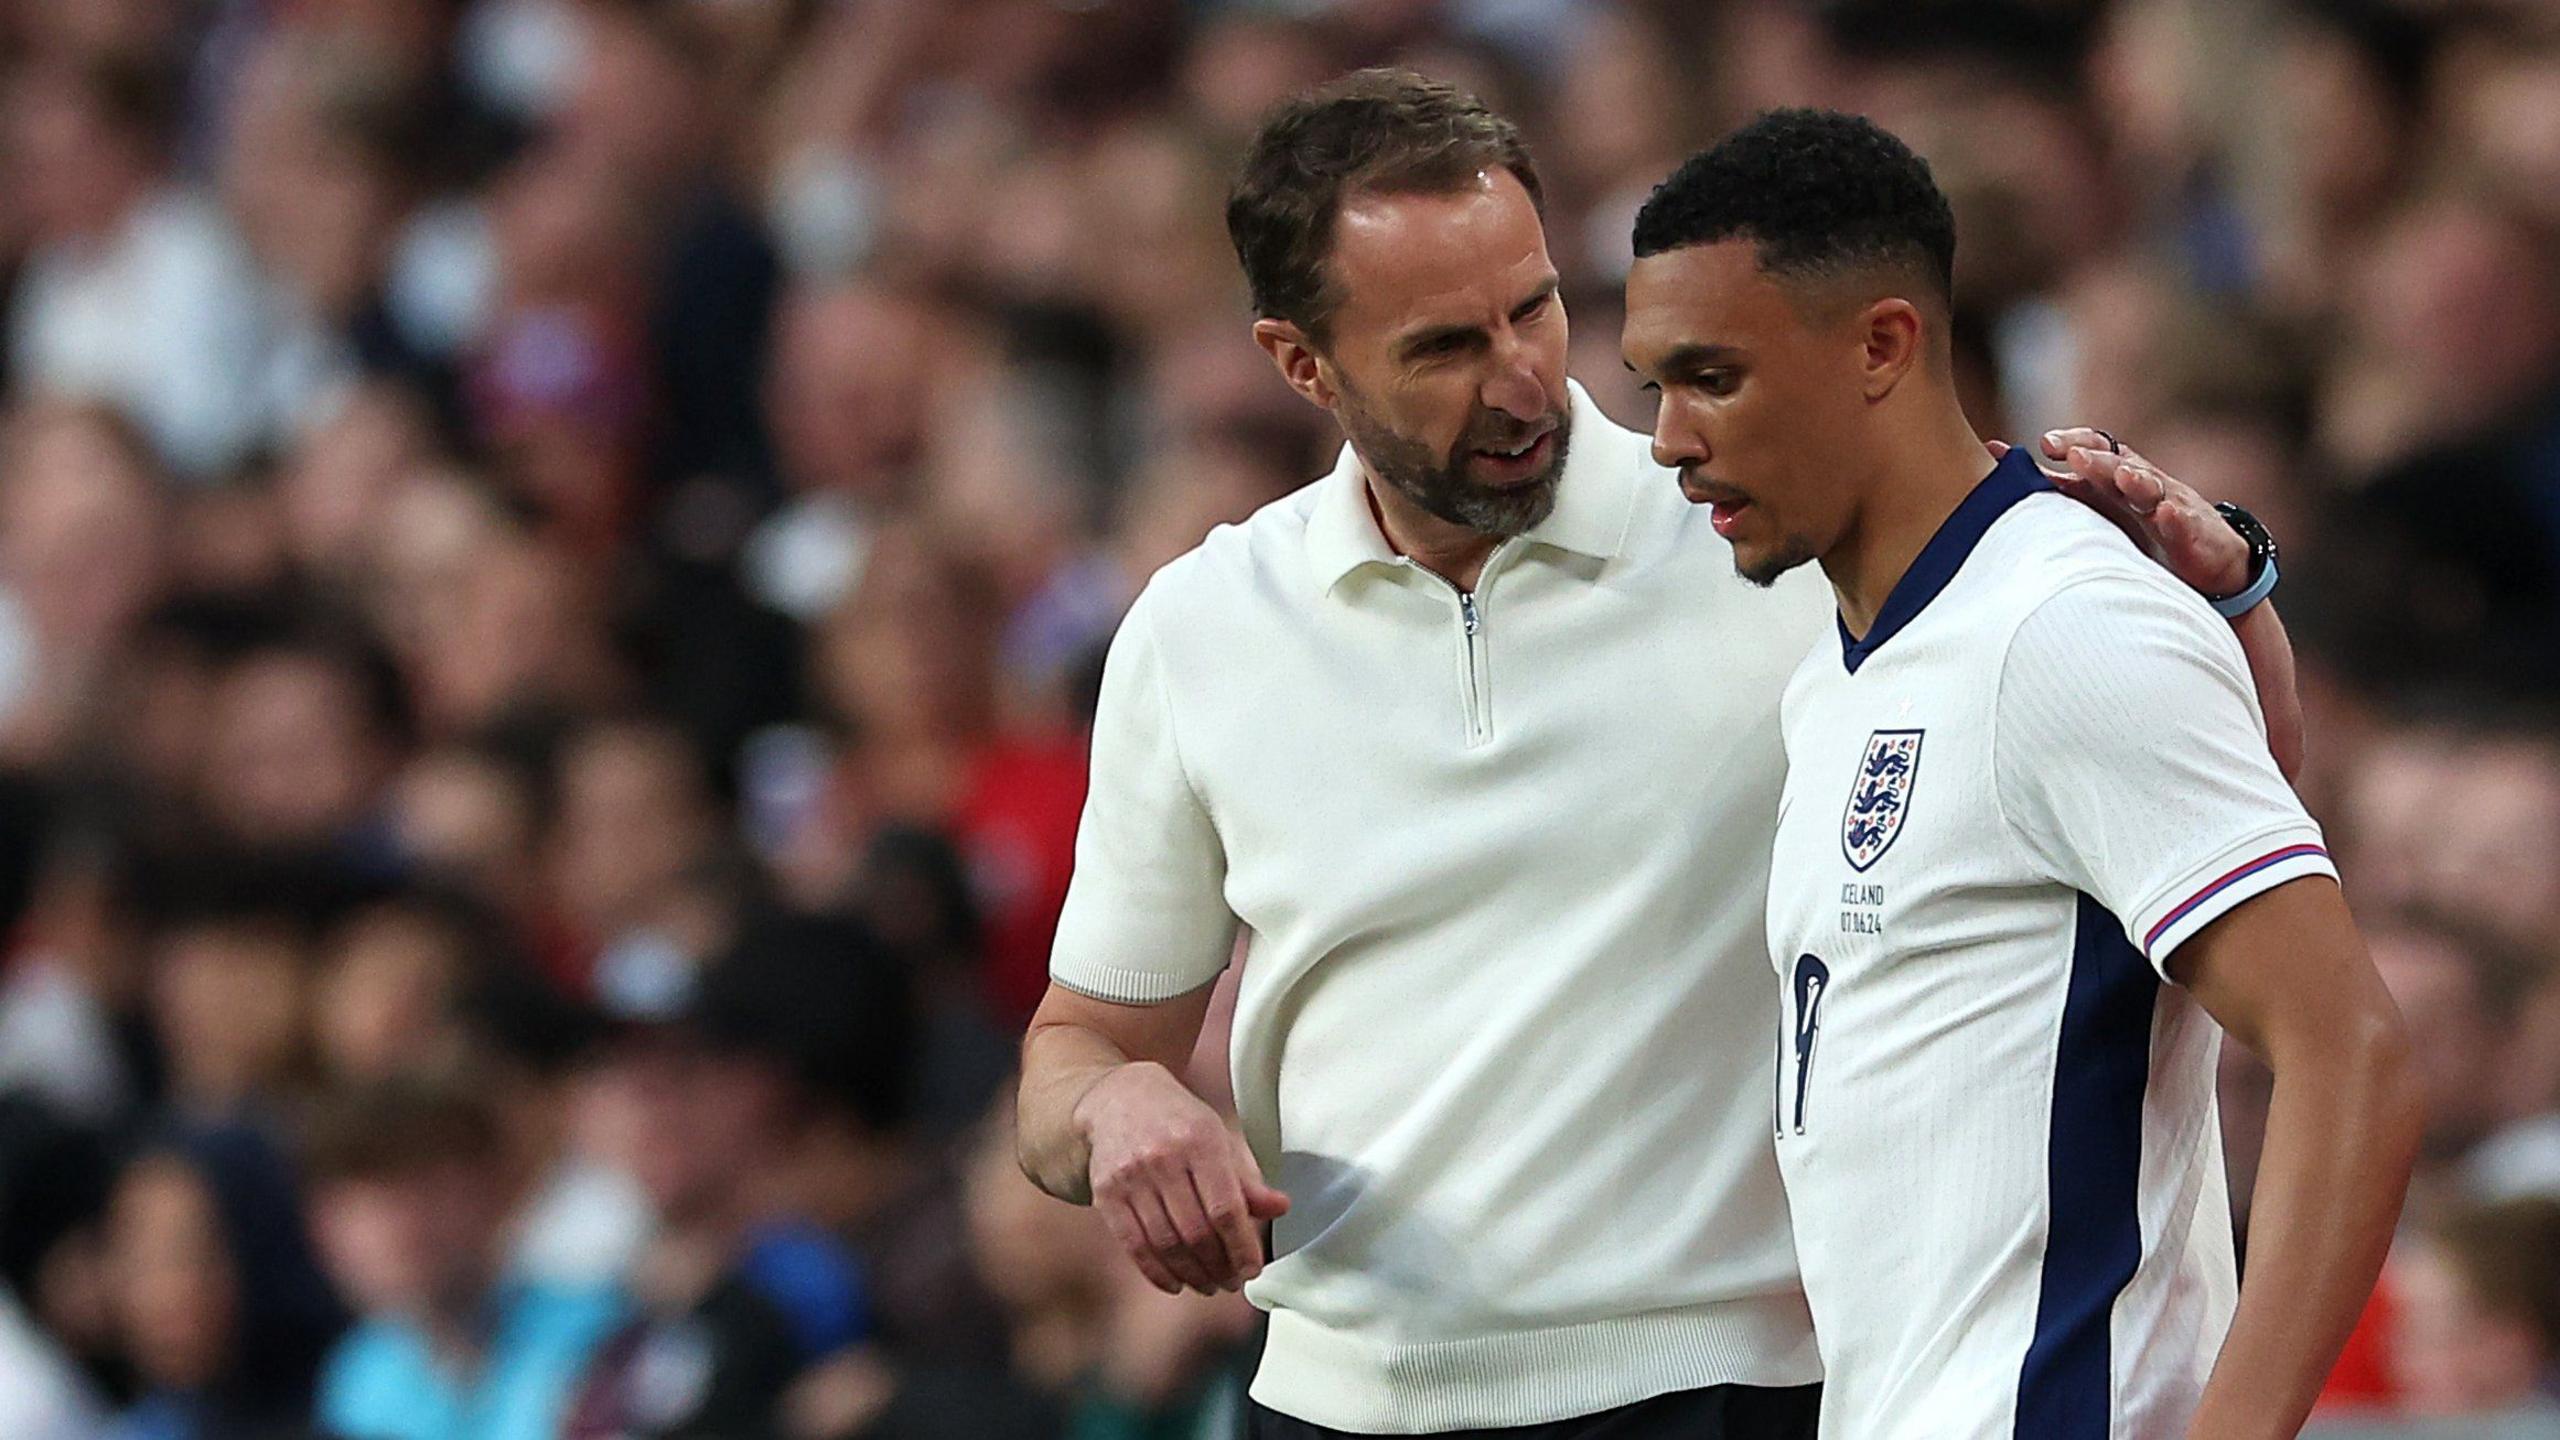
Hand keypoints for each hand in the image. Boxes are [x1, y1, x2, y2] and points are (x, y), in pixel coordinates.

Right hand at [1076, 1062, 1289, 1295]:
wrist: (1119, 1099)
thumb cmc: (1179, 1123)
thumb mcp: (1218, 1138)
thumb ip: (1248, 1178)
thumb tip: (1280, 1208)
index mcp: (1199, 1141)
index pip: (1225, 1209)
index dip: (1241, 1247)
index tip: (1252, 1270)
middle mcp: (1162, 1158)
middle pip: (1195, 1232)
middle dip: (1218, 1267)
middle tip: (1232, 1282)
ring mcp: (1129, 1177)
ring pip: (1165, 1244)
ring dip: (1192, 1275)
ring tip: (1209, 1285)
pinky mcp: (1105, 1194)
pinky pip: (1133, 1245)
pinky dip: (1156, 1273)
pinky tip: (1176, 1284)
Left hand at [1991, 429, 2250, 596]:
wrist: (2207, 558)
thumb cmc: (2142, 527)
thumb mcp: (2098, 504)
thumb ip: (2055, 483)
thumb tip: (1997, 456)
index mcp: (2117, 476)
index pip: (2096, 447)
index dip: (2073, 441)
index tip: (2043, 444)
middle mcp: (2143, 482)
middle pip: (2120, 464)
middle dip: (2098, 458)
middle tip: (2074, 454)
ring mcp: (2170, 504)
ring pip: (2153, 487)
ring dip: (2136, 479)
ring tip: (2122, 477)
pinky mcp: (2193, 532)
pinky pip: (2184, 522)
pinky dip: (2175, 516)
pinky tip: (2166, 513)